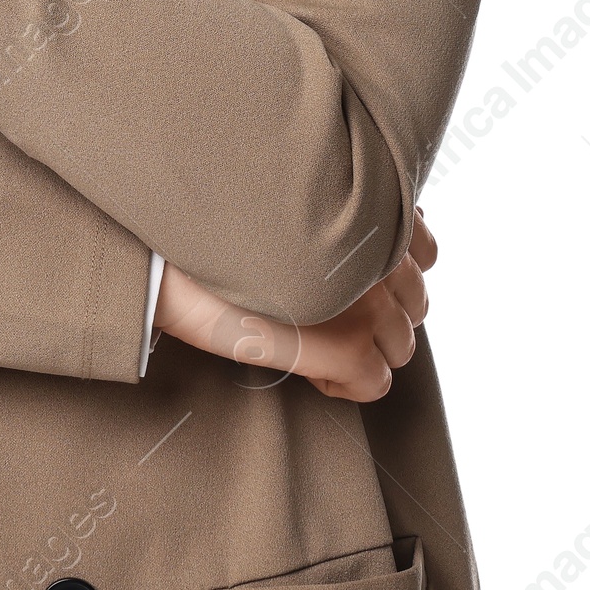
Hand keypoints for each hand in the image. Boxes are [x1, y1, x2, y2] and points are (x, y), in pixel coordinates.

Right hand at [153, 208, 436, 402]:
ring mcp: (367, 301)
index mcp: (367, 211)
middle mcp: (378, 253)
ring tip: (312, 335)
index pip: (425, 251)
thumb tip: (374, 234)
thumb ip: (337, 214)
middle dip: (379, 314)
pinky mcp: (345, 347)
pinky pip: (374, 383)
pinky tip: (307, 366)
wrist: (165, 259)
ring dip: (363, 348)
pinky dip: (346, 384)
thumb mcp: (287, 205)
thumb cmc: (212, 229)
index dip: (389, 273)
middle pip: (416, 304)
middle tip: (324, 311)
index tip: (348, 280)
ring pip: (400, 347)